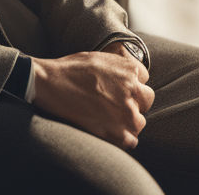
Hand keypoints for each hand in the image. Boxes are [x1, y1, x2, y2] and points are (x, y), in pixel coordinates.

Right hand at [31, 50, 154, 149]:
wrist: (52, 83)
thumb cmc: (71, 68)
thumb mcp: (100, 57)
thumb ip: (119, 67)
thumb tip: (127, 76)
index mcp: (129, 69)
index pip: (144, 79)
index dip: (132, 84)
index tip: (121, 88)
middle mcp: (132, 90)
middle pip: (147, 99)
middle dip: (135, 101)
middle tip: (117, 103)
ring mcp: (126, 112)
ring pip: (140, 121)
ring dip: (128, 120)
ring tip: (110, 117)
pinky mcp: (117, 132)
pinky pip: (131, 140)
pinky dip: (122, 138)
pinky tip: (109, 130)